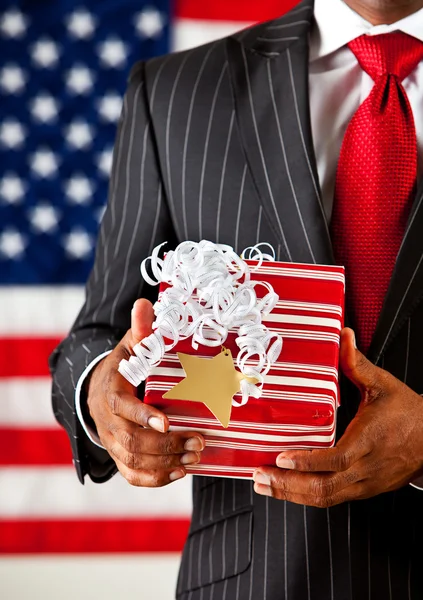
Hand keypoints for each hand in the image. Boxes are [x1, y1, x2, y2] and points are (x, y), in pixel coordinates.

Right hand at [86, 298, 204, 486]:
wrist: (97, 391)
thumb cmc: (122, 366)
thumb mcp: (129, 346)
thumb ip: (140, 330)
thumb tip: (145, 303)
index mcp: (111, 391)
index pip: (122, 407)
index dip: (143, 417)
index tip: (167, 424)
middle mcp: (108, 421)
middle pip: (131, 441)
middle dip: (166, 445)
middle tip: (199, 441)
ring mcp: (112, 441)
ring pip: (133, 461)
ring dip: (166, 463)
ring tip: (195, 456)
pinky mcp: (118, 456)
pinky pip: (132, 475)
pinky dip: (156, 479)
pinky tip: (180, 472)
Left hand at [253, 328, 422, 506]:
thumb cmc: (408, 413)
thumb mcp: (384, 384)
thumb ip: (358, 363)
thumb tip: (343, 335)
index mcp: (368, 441)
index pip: (335, 459)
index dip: (306, 462)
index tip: (282, 457)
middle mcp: (365, 468)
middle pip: (323, 488)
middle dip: (287, 485)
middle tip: (259, 474)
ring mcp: (364, 484)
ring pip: (325, 499)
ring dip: (291, 495)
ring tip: (264, 485)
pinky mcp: (362, 490)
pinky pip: (331, 499)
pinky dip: (306, 496)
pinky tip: (286, 489)